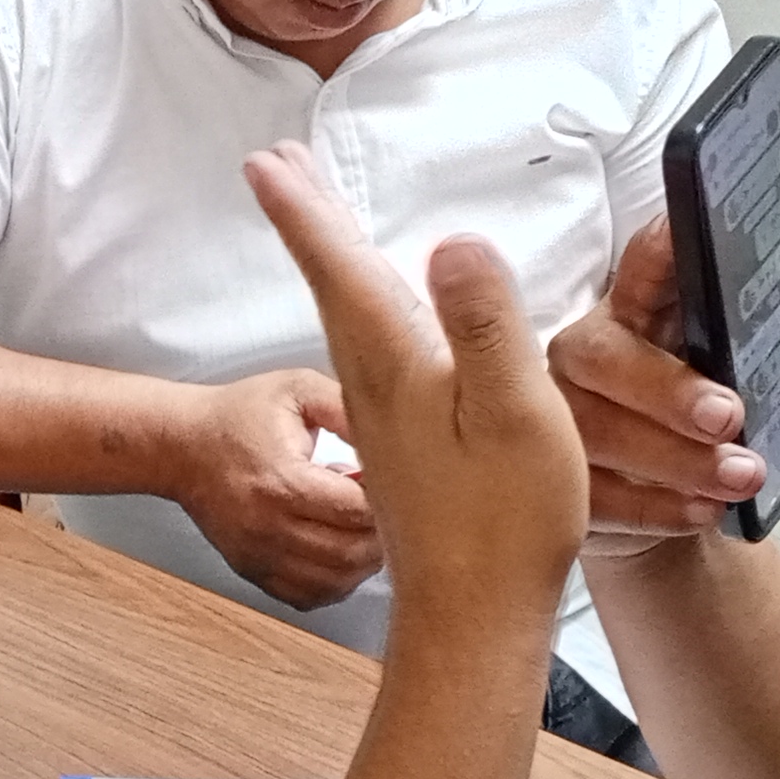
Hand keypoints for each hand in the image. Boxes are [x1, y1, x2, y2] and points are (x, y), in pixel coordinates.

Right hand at [171, 366, 382, 607]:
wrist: (180, 446)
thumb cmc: (238, 416)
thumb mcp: (296, 390)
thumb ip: (346, 409)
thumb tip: (392, 438)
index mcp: (284, 480)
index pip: (358, 511)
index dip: (386, 501)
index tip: (387, 482)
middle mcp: (270, 526)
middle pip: (351, 553)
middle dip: (380, 534)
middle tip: (384, 509)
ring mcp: (259, 555)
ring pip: (334, 581)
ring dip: (361, 562)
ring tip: (361, 530)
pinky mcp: (253, 570)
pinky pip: (308, 597)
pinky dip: (334, 583)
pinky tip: (337, 553)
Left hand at [243, 142, 587, 618]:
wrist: (475, 617)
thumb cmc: (503, 522)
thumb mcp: (513, 409)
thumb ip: (485, 323)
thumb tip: (455, 242)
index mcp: (397, 366)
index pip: (341, 268)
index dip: (306, 210)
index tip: (267, 161)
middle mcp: (375, 386)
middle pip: (332, 284)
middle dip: (307, 220)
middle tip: (276, 169)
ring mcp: (383, 420)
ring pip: (346, 317)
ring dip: (329, 261)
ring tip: (317, 219)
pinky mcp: (400, 446)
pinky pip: (369, 354)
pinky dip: (361, 311)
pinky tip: (377, 319)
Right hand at [554, 220, 779, 556]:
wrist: (666, 500)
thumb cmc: (705, 410)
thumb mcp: (760, 354)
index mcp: (637, 305)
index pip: (644, 260)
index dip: (662, 247)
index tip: (691, 240)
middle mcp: (587, 354)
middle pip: (602, 357)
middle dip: (667, 388)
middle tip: (731, 417)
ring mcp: (563, 418)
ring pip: (596, 433)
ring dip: (674, 458)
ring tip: (741, 478)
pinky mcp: (562, 481)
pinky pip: (595, 495)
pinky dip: (653, 507)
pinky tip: (701, 511)